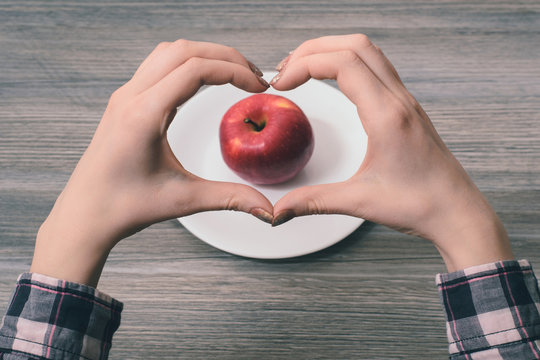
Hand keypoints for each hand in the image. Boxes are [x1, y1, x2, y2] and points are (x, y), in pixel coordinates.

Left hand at [31, 40, 272, 285]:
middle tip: (254, 76)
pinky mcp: (124, 101)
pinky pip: (157, 64)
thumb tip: (267, 210)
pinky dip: (186, 62)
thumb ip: (230, 198)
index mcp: (144, 115)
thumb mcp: (183, 200)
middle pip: (185, 50)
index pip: (196, 69)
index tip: (257, 85)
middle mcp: (131, 97)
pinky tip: (203, 79)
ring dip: (205, 54)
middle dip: (225, 57)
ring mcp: (125, 96)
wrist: (85, 214)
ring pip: (169, 52)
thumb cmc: (125, 207)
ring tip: (233, 73)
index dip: (234, 71)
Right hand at [271, 34, 512, 271]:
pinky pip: (377, 67)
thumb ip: (313, 201)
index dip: (305, 65)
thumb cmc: (420, 205)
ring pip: (368, 51)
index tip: (281, 84)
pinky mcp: (407, 108)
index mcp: (387, 116)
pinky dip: (349, 62)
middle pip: (354, 45)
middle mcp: (399, 100)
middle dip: (314, 49)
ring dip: (333, 51)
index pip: (343, 63)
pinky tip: (333, 80)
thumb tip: (278, 211)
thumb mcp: (359, 202)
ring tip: (304, 68)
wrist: (457, 212)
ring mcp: (405, 101)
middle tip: (286, 70)